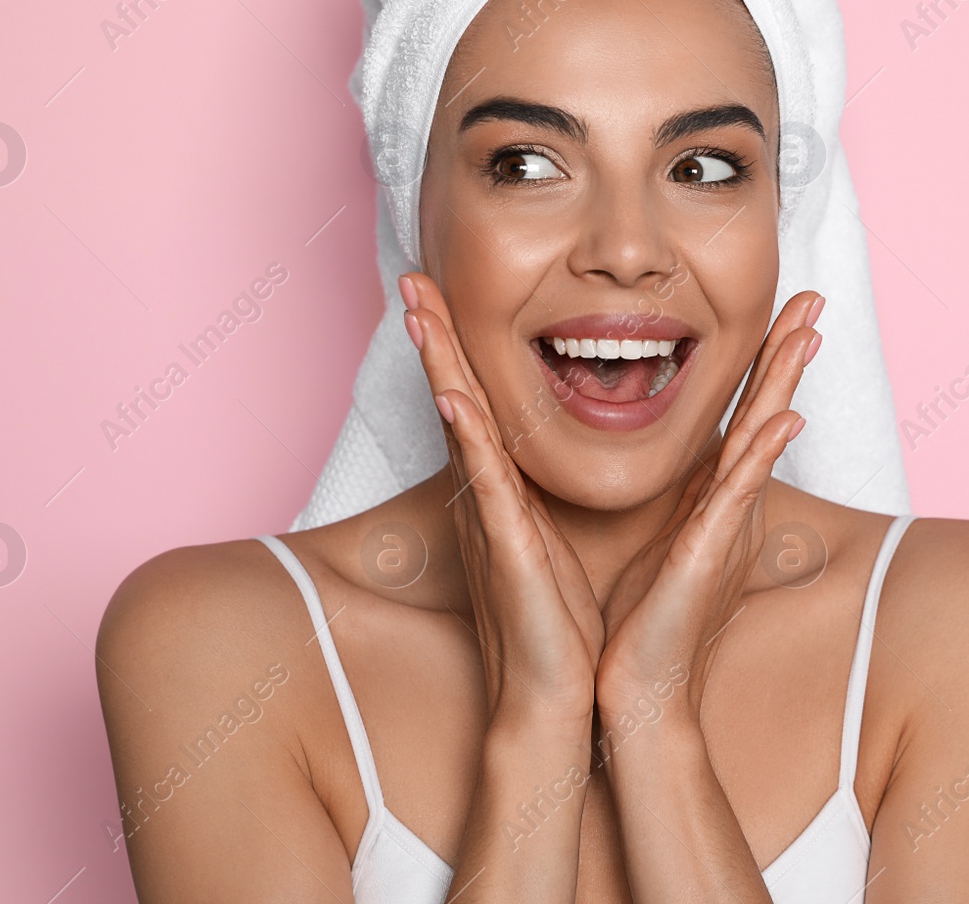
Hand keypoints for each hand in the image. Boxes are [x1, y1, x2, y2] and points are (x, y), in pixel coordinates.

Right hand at [400, 272, 605, 732]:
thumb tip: (542, 457)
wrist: (550, 695)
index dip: (455, 344)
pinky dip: (470, 440)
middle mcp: (484, 495)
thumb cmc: (556, 621)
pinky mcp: (505, 548)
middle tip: (412, 274)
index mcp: (499, 489)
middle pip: (452, 397)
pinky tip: (456, 400)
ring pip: (459, 427)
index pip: (473, 399)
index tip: (441, 289)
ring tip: (419, 311)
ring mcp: (489, 518)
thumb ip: (538, 495)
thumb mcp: (548, 539)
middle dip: (433, 334)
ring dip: (439, 367)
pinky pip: (486, 485)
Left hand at [594, 291, 823, 724]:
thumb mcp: (657, 539)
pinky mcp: (708, 552)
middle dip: (789, 352)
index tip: (784, 308)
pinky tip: (787, 419)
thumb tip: (668, 465)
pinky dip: (761, 456)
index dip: (765, 360)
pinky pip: (736, 495)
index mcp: (710, 495)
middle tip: (817, 295)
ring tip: (809, 331)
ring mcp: (724, 525)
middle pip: (764, 411)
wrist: (635, 686)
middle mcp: (727, 504)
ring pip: (760, 439)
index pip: (741, 412)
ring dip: (785, 384)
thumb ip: (670, 501)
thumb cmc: (641, 616)